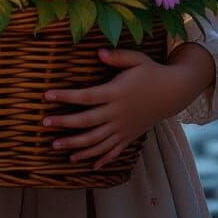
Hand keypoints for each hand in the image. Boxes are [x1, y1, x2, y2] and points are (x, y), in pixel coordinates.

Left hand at [43, 45, 211, 169]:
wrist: (173, 92)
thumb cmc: (151, 72)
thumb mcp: (136, 59)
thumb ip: (117, 56)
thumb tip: (99, 52)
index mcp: (115, 93)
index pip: (86, 96)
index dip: (65, 97)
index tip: (47, 95)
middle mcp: (117, 113)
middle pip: (87, 121)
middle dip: (64, 124)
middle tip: (45, 124)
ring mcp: (123, 128)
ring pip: (97, 141)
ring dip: (76, 146)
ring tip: (57, 147)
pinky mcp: (130, 136)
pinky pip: (114, 151)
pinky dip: (101, 158)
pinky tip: (89, 165)